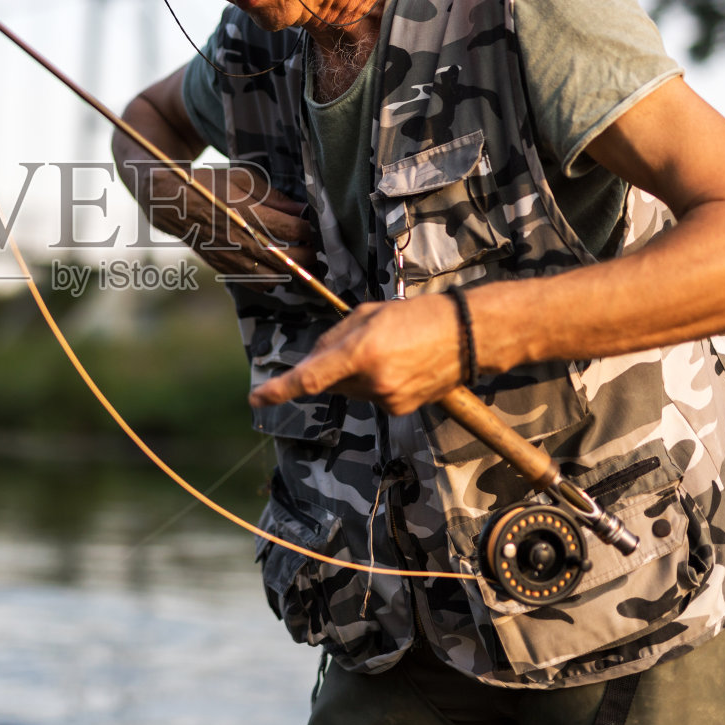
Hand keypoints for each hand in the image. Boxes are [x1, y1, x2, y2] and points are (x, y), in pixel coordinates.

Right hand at [135, 163, 314, 279]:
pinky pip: (256, 284)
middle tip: (319, 250)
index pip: (291, 230)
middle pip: (287, 259)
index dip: (310, 231)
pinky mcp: (224, 268)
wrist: (171, 203)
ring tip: (303, 261)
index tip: (318, 227)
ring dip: (292, 272)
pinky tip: (279, 269)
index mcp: (246, 214)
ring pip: (274, 278)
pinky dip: (273, 280)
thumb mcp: (242, 179)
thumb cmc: (209, 184)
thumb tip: (300, 211)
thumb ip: (274, 197)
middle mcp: (239, 241)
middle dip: (309, 256)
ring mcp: (230, 258)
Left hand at [247, 295, 461, 414]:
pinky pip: (370, 397)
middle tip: (358, 342)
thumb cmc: (417, 316)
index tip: (257, 399)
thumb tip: (312, 360)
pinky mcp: (399, 410)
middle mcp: (373, 381)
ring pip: (350, 390)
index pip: (310, 378)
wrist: (467, 336)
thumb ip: (334, 337)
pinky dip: (374, 383)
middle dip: (332, 365)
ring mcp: (388, 399)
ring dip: (356, 374)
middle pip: (330, 381)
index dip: (279, 390)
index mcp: (362, 352)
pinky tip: (398, 365)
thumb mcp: (368, 314)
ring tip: (388, 350)